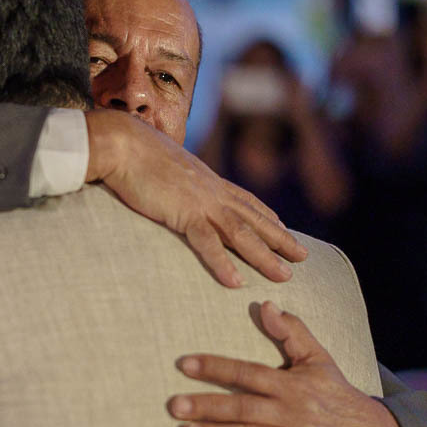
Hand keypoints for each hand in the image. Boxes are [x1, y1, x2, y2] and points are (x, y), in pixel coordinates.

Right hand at [85, 110, 306, 287]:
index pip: (246, 200)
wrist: (123, 144)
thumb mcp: (166, 167)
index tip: (283, 228)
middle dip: (281, 239)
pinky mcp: (183, 213)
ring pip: (242, 234)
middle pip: (255, 218)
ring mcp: (201, 202)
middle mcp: (212, 191)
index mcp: (208, 180)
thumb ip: (178, 181)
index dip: (267, 216)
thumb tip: (176, 188)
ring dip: (265, 256)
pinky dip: (224, 264)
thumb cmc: (135, 154)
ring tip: (285, 276)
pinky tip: (237, 282)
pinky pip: (208, 243)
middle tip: (304, 257)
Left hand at [168, 301, 406, 426]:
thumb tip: (265, 305)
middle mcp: (292, 414)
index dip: (217, 367)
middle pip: (244, 408)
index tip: (185, 364)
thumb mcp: (318, 360)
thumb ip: (291, 332)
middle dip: (208, 406)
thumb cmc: (337, 396)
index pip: (249, 373)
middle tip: (175, 406)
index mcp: (292, 385)